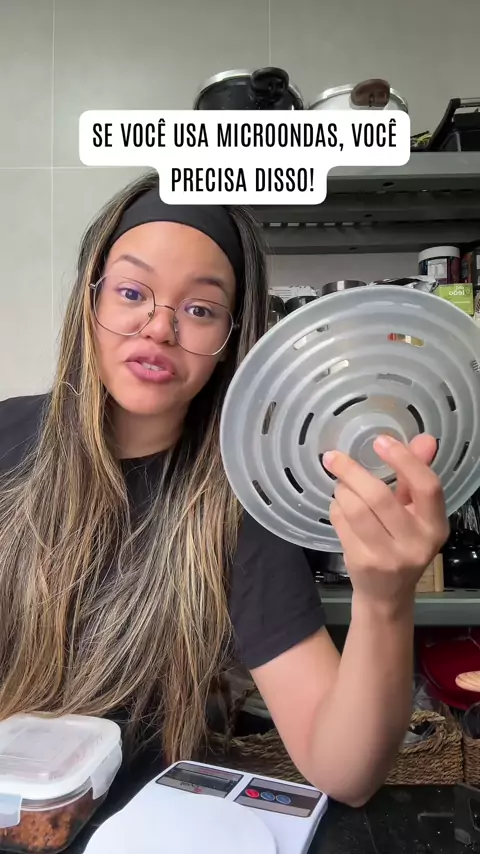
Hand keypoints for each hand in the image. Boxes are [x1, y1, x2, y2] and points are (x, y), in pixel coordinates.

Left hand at [323, 434, 449, 608]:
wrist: (387, 594)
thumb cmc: (402, 543)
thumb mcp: (416, 513)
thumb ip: (416, 476)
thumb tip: (424, 438)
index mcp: (435, 526)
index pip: (427, 487)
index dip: (404, 460)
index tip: (380, 440)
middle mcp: (416, 543)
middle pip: (379, 497)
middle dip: (352, 472)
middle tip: (333, 457)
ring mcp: (387, 557)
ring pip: (355, 509)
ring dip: (341, 490)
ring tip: (340, 485)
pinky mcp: (362, 563)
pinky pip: (341, 523)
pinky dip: (336, 508)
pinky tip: (340, 507)